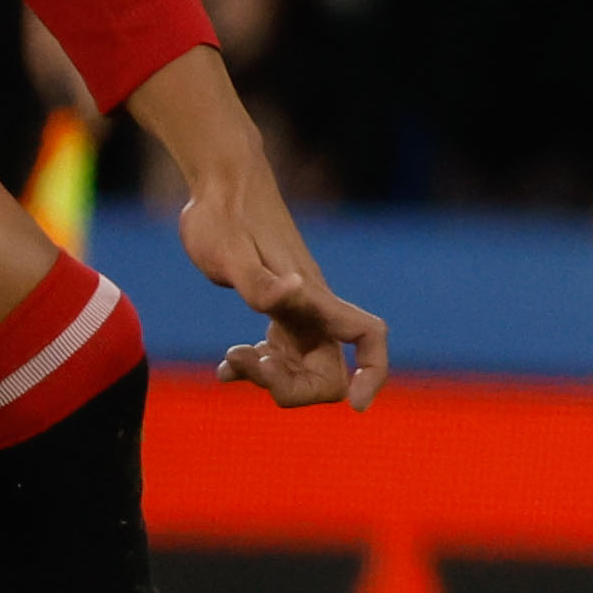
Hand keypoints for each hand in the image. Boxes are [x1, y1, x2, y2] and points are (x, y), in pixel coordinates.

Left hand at [174, 142, 381, 409]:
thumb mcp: (230, 253)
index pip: (369, 339)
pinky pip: (279, 356)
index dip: (373, 373)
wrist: (220, 187)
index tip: (357, 405)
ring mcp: (295, 313)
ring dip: (268, 378)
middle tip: (248, 364)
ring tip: (231, 358)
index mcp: (314, 300)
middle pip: (330, 373)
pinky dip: (256, 368)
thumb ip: (259, 281)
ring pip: (302, 368)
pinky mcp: (274, 310)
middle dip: (291, 387)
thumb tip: (290, 295)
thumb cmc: (225, 216)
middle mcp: (312, 310)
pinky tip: (226, 364)